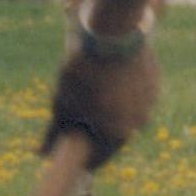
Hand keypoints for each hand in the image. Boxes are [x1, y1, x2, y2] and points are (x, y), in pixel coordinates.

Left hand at [44, 32, 160, 168]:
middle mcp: (137, 125)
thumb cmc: (83, 73)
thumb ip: (53, 133)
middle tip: (82, 112)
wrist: (112, 35)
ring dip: (115, 109)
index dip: (83, 157)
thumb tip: (40, 154)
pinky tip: (113, 78)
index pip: (98, 160)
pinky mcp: (155, 83)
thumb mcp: (62, 104)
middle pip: (115, 136)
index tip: (72, 148)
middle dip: (98, 129)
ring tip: (98, 91)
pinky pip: (139, 95)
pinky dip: (127, 92)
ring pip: (129, 114)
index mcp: (115, 136)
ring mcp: (150, 104)